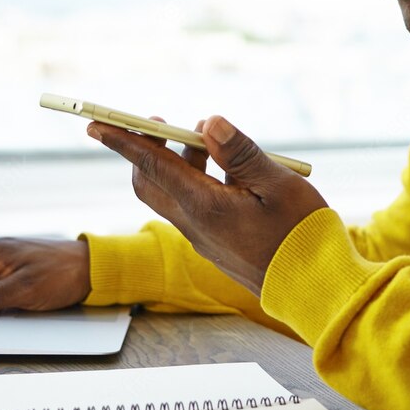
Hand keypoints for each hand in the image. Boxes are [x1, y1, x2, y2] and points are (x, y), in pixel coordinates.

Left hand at [88, 114, 327, 295]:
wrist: (314, 287)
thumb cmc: (301, 234)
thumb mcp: (278, 183)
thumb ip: (240, 152)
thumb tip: (209, 122)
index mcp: (206, 206)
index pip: (153, 166)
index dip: (123, 141)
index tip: (96, 124)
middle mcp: (195, 224)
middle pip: (150, 182)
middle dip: (146, 150)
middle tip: (158, 125)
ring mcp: (204, 238)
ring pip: (171, 193)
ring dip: (178, 163)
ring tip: (211, 140)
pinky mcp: (215, 245)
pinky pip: (191, 207)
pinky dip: (196, 181)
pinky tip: (228, 172)